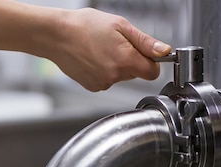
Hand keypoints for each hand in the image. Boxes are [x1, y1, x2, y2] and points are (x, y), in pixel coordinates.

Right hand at [47, 8, 171, 91]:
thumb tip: (164, 51)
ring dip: (116, 65)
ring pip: (121, 77)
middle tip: (115, 44)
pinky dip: (103, 71)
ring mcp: (103, 83)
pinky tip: (93, 58)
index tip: (144, 53)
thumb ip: (145, 42)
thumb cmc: (85, 26)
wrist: (56, 35)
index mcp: (125, 60)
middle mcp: (115, 75)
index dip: (151, 62)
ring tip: (100, 49)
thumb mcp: (120, 26)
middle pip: (136, 74)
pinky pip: (107, 80)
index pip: (152, 72)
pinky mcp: (93, 86)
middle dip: (131, 60)